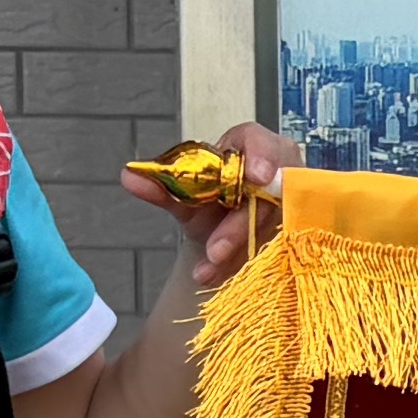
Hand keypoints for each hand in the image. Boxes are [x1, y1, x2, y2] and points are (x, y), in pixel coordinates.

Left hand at [140, 122, 293, 299]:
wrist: (212, 232)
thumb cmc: (205, 199)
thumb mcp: (182, 192)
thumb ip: (160, 185)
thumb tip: (129, 176)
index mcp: (247, 147)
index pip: (260, 142)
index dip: (263, 156)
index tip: (256, 177)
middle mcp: (276, 172)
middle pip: (272, 191)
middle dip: (242, 224)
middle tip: (215, 250)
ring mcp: (287, 204)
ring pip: (272, 226)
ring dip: (239, 250)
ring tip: (208, 269)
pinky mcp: (288, 233)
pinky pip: (272, 249)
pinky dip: (241, 264)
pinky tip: (214, 275)